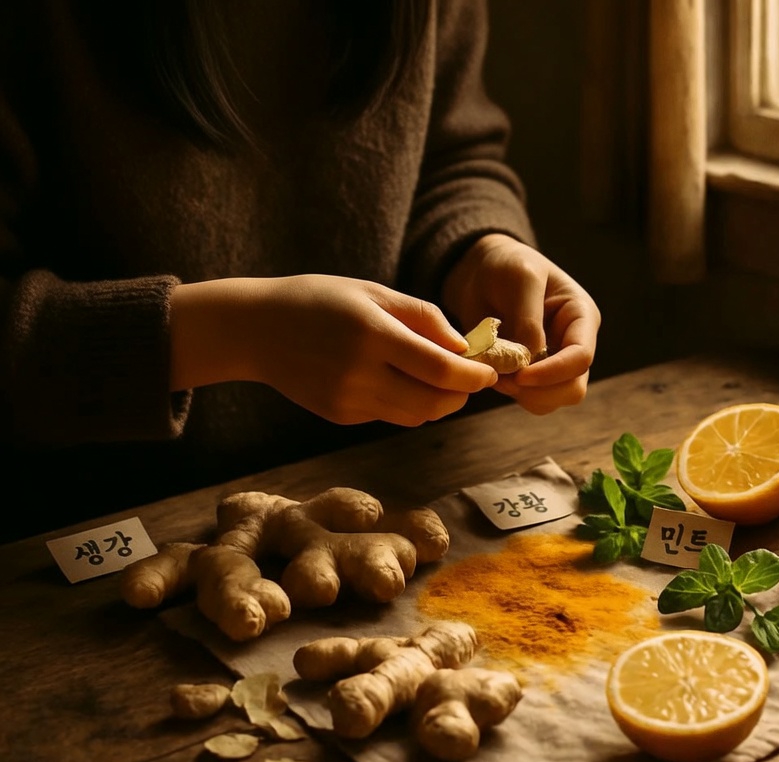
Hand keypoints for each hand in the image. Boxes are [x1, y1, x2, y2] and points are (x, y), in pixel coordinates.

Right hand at [170, 275, 497, 426]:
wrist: (255, 329)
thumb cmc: (320, 301)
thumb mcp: (374, 293)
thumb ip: (424, 318)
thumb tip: (465, 348)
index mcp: (372, 336)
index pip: (441, 370)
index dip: (474, 376)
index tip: (489, 371)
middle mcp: (360, 374)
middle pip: (434, 402)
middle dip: (461, 394)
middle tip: (471, 378)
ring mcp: (348, 401)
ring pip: (416, 417)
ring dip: (438, 403)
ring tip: (439, 379)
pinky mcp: (341, 416)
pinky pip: (390, 416)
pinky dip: (406, 403)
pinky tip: (397, 381)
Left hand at [442, 234, 600, 413]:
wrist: (481, 273)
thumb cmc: (507, 266)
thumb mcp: (520, 279)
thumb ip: (527, 319)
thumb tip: (530, 361)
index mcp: (581, 318)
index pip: (581, 357)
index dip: (554, 372)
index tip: (521, 375)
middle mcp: (572, 344)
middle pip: (572, 388)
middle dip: (539, 390)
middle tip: (505, 378)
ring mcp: (553, 363)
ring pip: (551, 400)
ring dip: (523, 395)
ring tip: (497, 372)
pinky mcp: (532, 374)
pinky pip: (529, 398)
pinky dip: (511, 392)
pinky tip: (494, 373)